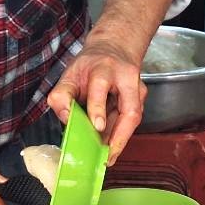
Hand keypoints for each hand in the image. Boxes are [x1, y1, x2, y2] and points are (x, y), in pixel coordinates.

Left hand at [47, 38, 146, 164]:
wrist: (115, 47)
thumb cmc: (90, 64)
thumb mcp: (71, 73)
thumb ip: (62, 95)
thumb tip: (67, 118)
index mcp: (103, 68)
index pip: (100, 87)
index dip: (98, 108)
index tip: (96, 126)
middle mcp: (125, 77)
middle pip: (130, 110)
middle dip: (119, 136)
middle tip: (107, 157)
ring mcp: (137, 88)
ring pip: (134, 118)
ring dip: (121, 139)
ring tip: (108, 157)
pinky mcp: (142, 97)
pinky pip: (132, 120)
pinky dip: (121, 134)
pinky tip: (111, 146)